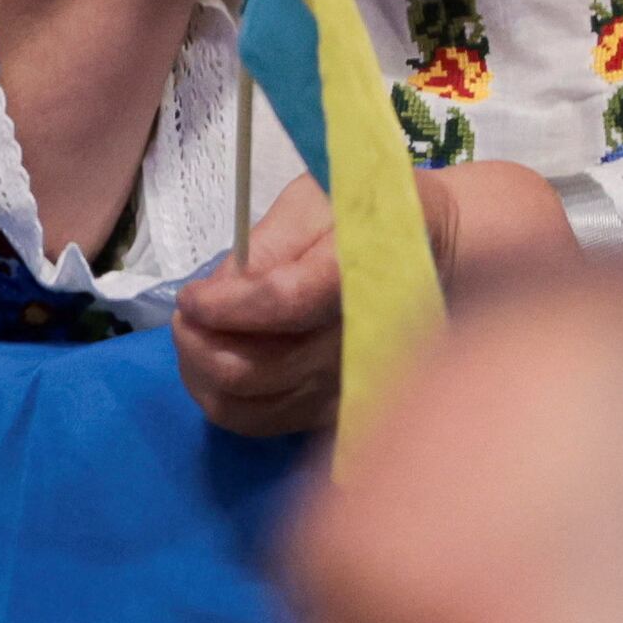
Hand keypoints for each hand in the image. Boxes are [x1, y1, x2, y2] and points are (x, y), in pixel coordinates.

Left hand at [176, 177, 345, 431]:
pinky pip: (262, 422)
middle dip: (199, 344)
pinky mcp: (337, 411)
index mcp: (362, 271)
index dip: (224, 305)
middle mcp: (359, 342)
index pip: (283, 303)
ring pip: (249, 407)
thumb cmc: (364, 217)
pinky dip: (225, 398)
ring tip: (197, 336)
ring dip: (202, 374)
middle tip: (186, 314)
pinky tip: (220, 362)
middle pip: (256, 370)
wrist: (436, 255)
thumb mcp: (317, 200)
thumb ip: (269, 244)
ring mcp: (349, 386)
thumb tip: (218, 291)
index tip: (191, 297)